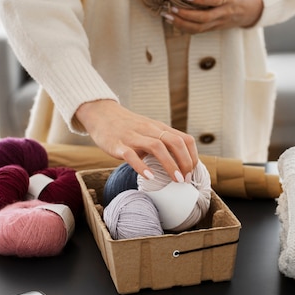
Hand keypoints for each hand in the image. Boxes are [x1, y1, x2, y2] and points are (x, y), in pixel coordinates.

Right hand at [75, 99, 198, 182]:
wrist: (101, 114)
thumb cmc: (128, 127)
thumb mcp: (149, 132)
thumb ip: (162, 144)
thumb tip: (179, 166)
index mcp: (159, 128)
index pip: (184, 139)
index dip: (192, 156)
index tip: (192, 172)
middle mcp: (149, 130)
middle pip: (175, 142)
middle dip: (185, 162)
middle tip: (185, 179)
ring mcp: (133, 137)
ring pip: (157, 147)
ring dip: (170, 164)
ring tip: (175, 180)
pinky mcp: (117, 144)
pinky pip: (130, 155)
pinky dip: (141, 166)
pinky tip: (149, 177)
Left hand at [162, 0, 262, 33]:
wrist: (250, 9)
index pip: (214, 0)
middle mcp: (223, 12)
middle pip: (204, 19)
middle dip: (185, 15)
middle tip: (170, 7)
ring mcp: (218, 22)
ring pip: (199, 28)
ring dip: (181, 24)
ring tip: (167, 16)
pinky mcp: (214, 28)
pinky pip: (198, 31)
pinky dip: (184, 28)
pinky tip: (173, 21)